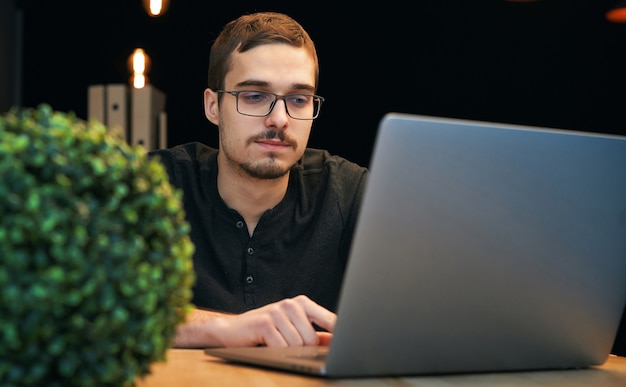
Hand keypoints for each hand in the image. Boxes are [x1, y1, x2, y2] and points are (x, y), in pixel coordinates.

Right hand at [212, 295, 336, 346]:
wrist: (231, 330)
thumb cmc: (264, 330)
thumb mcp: (292, 329)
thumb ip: (314, 334)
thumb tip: (335, 343)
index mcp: (302, 303)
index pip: (330, 320)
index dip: (339, 334)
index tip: (351, 341)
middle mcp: (291, 304)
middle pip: (312, 339)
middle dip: (303, 350)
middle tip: (287, 345)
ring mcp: (278, 312)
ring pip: (297, 345)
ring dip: (287, 351)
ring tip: (276, 344)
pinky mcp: (265, 323)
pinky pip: (282, 347)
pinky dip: (276, 352)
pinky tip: (268, 344)